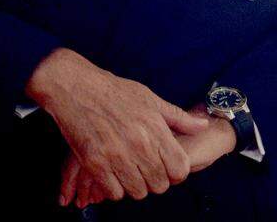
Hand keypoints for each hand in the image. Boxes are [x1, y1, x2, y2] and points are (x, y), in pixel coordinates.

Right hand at [60, 104, 237, 206]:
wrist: (73, 85)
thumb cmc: (111, 90)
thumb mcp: (148, 97)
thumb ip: (177, 117)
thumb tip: (203, 125)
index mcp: (154, 129)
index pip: (180, 169)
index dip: (175, 172)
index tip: (164, 167)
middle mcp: (138, 144)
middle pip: (159, 185)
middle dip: (153, 180)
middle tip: (142, 168)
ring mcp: (116, 155)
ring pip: (137, 191)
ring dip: (133, 185)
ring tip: (125, 170)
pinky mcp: (94, 162)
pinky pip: (113, 192)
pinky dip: (112, 187)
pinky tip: (110, 172)